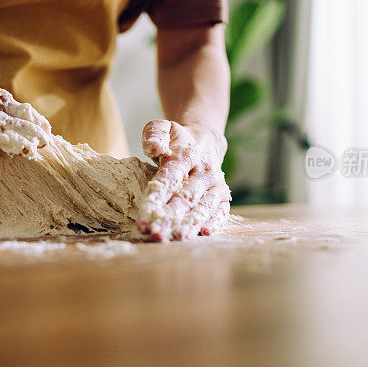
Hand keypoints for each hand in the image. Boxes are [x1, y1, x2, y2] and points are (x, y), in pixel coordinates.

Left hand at [136, 120, 230, 240]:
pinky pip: (221, 211)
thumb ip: (154, 133)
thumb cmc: (177, 140)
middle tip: (156, 234)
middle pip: (186, 196)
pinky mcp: (223, 196)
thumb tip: (152, 146)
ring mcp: (215, 185)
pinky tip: (204, 233)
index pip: (171, 177)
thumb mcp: (164, 129)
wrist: (206, 140)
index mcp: (186, 155)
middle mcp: (204, 171)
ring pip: (203, 206)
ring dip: (191, 223)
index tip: (144, 215)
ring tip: (178, 237)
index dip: (157, 196)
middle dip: (171, 216)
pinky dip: (215, 222)